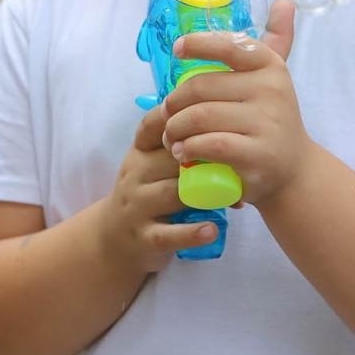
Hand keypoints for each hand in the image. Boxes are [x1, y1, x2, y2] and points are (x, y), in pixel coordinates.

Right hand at [98, 105, 219, 273]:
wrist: (114, 239)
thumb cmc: (147, 194)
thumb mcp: (154, 165)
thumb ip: (180, 147)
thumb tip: (228, 130)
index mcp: (140, 152)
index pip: (153, 125)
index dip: (179, 118)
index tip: (210, 116)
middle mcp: (135, 174)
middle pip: (171, 158)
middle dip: (206, 160)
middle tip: (239, 164)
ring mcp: (137, 206)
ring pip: (173, 193)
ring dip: (204, 194)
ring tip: (232, 197)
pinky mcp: (144, 237)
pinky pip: (169, 234)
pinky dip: (191, 233)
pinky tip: (212, 230)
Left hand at [162, 0, 310, 207]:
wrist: (294, 170)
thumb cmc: (272, 118)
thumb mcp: (274, 78)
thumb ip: (276, 39)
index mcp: (270, 65)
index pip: (228, 45)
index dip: (198, 44)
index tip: (177, 51)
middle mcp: (271, 89)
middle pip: (201, 87)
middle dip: (174, 103)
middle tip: (166, 116)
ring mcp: (266, 122)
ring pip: (200, 117)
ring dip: (175, 129)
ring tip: (171, 137)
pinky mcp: (257, 154)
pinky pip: (209, 144)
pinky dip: (189, 149)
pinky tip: (183, 154)